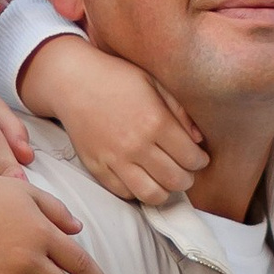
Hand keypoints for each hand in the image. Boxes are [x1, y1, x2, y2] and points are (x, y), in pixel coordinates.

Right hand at [21, 32, 207, 207]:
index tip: (198, 158)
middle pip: (175, 180)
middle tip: (186, 171)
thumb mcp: (154, 83)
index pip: (191, 158)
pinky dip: (138, 191)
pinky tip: (142, 177)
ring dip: (165, 192)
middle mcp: (136, 144)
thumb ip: (180, 111)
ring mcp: (114, 159)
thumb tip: (198, 139)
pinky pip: (124, 193)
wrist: (72, 82)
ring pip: (152, 195)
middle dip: (187, 179)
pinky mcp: (97, 167)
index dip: (200, 162)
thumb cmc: (117, 78)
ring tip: (165, 180)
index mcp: (155, 121)